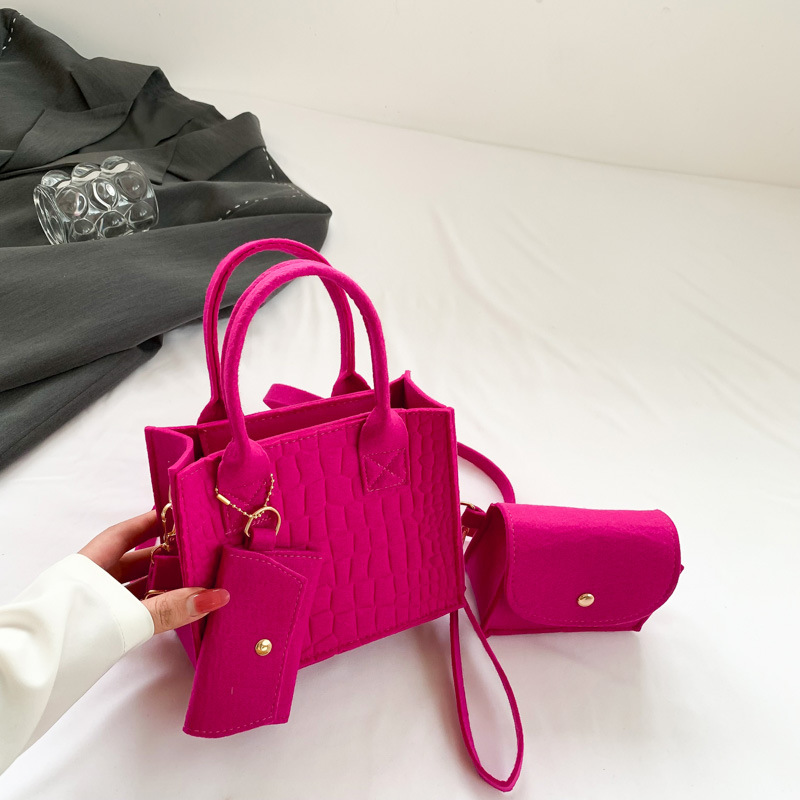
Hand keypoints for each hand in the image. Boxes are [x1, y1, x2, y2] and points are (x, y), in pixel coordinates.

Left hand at [78, 510, 229, 633]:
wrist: (27, 680)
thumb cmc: (66, 636)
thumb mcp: (125, 617)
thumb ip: (169, 608)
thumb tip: (212, 596)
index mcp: (89, 566)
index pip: (124, 534)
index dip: (150, 523)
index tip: (177, 515)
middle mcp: (89, 582)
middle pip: (132, 561)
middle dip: (166, 557)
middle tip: (197, 552)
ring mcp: (91, 607)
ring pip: (132, 588)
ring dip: (162, 585)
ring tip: (195, 580)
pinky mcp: (96, 631)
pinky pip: (131, 610)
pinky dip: (153, 607)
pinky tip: (173, 610)